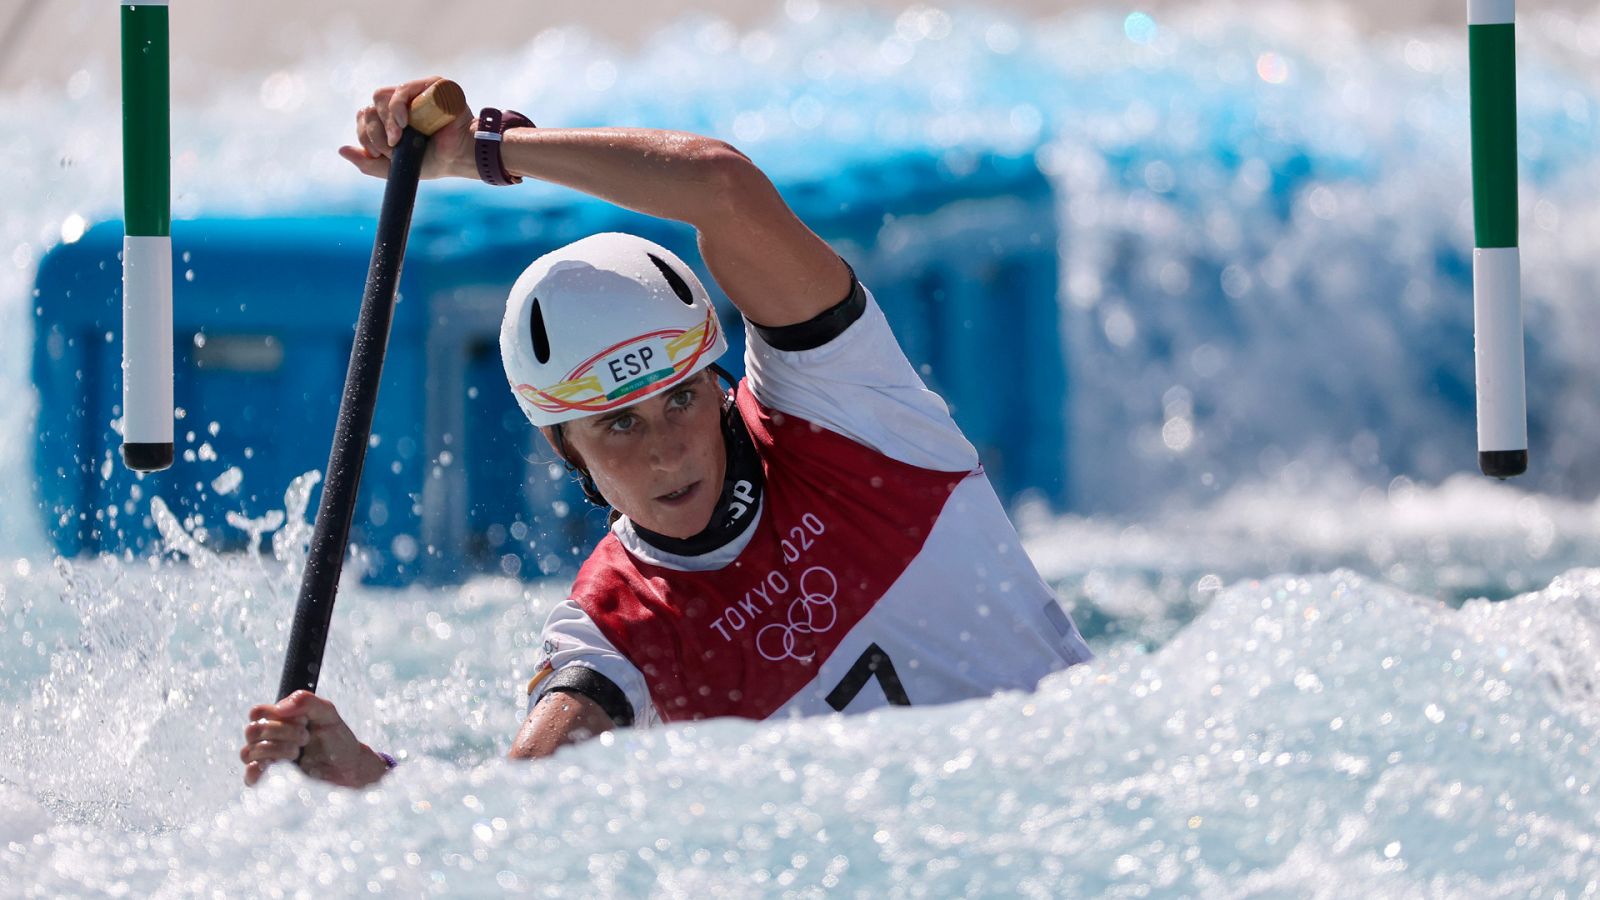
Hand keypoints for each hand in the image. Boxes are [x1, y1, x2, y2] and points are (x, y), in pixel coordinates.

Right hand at [240, 690, 389, 787]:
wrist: (349, 766)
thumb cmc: (336, 738)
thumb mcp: (327, 713)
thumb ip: (306, 701)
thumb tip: (279, 708)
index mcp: (277, 720)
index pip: (257, 712)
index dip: (277, 715)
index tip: (303, 720)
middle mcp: (267, 739)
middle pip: (252, 731)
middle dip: (281, 732)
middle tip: (305, 737)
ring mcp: (266, 760)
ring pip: (248, 752)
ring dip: (276, 749)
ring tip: (298, 752)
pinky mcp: (268, 781)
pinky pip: (250, 776)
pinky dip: (260, 771)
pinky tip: (281, 766)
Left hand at [338, 75, 473, 180]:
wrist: (459, 158)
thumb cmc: (432, 161)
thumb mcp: (395, 167)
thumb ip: (368, 162)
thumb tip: (341, 150)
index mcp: (391, 116)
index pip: (365, 116)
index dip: (365, 134)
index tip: (380, 153)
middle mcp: (401, 101)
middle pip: (370, 107)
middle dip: (376, 131)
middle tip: (392, 147)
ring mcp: (415, 91)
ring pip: (381, 97)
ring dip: (385, 121)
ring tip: (399, 137)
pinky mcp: (431, 85)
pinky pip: (404, 89)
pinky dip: (398, 105)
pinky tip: (404, 122)